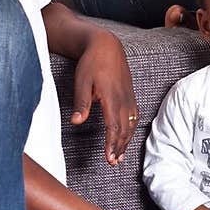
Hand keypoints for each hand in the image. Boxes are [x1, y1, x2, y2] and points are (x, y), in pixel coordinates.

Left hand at [70, 30, 138, 164]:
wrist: (106, 46)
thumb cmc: (91, 63)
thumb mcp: (82, 81)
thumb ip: (81, 103)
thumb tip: (76, 122)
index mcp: (112, 97)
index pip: (114, 126)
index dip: (112, 144)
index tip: (109, 159)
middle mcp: (124, 99)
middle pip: (124, 129)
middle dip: (119, 147)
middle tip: (112, 163)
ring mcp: (129, 97)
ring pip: (130, 125)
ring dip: (125, 141)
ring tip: (119, 156)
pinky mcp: (130, 95)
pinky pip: (134, 117)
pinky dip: (130, 130)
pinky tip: (126, 137)